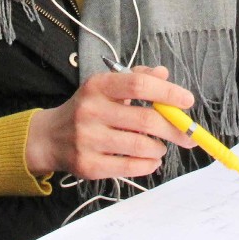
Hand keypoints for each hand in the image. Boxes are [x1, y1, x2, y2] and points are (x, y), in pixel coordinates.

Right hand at [24, 64, 196, 180]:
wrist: (50, 137)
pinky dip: (148, 164)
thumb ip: (136, 78)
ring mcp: (88, 139)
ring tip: (160, 147)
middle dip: (174, 128)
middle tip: (188, 135)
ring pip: (141, 146)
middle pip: (146, 120)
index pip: (138, 84)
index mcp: (98, 86)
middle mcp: (91, 110)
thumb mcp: (106, 87)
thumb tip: (164, 73)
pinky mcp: (88, 164)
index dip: (167, 92)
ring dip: (160, 148)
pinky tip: (151, 160)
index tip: (187, 101)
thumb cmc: (87, 109)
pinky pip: (129, 166)